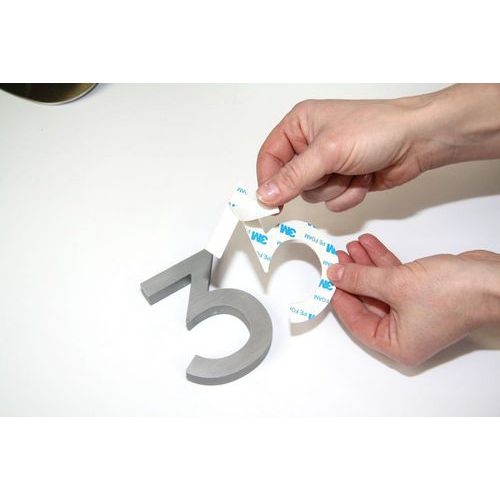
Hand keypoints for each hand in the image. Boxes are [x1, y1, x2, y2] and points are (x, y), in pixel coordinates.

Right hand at [256, 85, 499, 210]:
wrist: (419, 140)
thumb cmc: (377, 129)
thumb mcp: (327, 151)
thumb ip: (293, 176)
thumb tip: (264, 194)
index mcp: (300, 125)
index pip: (269, 157)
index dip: (267, 181)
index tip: (268, 203)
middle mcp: (311, 144)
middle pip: (291, 181)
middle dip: (315, 182)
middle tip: (332, 170)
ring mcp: (329, 164)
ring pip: (314, 195)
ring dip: (335, 188)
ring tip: (353, 170)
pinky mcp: (344, 180)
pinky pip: (333, 201)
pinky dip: (349, 194)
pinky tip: (364, 178)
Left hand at [327, 234, 499, 365]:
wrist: (493, 281)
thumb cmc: (456, 295)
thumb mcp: (396, 284)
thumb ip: (361, 279)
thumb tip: (336, 275)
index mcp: (396, 344)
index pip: (356, 322)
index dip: (340, 297)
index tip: (329, 279)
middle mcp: (404, 333)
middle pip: (367, 302)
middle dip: (353, 276)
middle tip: (338, 259)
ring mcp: (414, 314)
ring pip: (380, 287)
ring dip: (366, 266)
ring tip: (352, 247)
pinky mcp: (422, 295)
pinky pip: (394, 279)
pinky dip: (383, 263)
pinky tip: (370, 246)